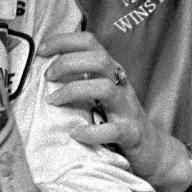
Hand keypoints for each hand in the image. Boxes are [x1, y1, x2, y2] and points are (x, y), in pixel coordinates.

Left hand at [39, 29, 182, 188]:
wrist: (151, 150)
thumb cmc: (116, 119)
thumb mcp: (98, 93)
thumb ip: (79, 77)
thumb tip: (42, 67)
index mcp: (111, 72)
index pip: (90, 43)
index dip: (64, 41)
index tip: (41, 50)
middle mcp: (120, 85)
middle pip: (99, 60)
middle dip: (68, 63)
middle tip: (48, 77)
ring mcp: (127, 109)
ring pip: (105, 88)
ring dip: (74, 91)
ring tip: (53, 101)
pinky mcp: (131, 133)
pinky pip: (113, 129)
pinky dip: (91, 131)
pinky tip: (75, 134)